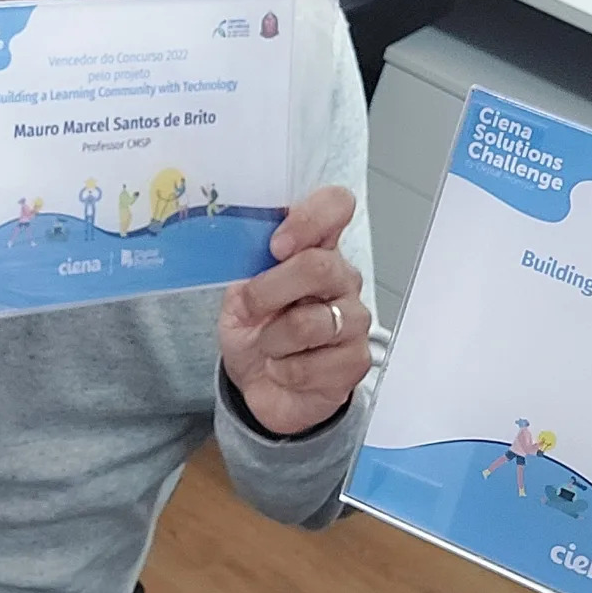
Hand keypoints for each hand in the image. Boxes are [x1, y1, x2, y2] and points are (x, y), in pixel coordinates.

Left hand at [219, 186, 372, 434]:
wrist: (263, 386)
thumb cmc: (257, 332)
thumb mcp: (240, 294)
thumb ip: (246, 266)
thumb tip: (236, 244)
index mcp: (317, 249)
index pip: (336, 206)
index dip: (309, 218)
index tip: (277, 244)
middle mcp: (342, 279)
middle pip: (318, 267)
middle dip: (270, 291)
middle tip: (252, 307)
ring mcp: (354, 319)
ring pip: (309, 323)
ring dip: (272, 340)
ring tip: (269, 347)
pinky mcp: (355, 360)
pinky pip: (310, 365)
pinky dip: (282, 371)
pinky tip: (284, 369)